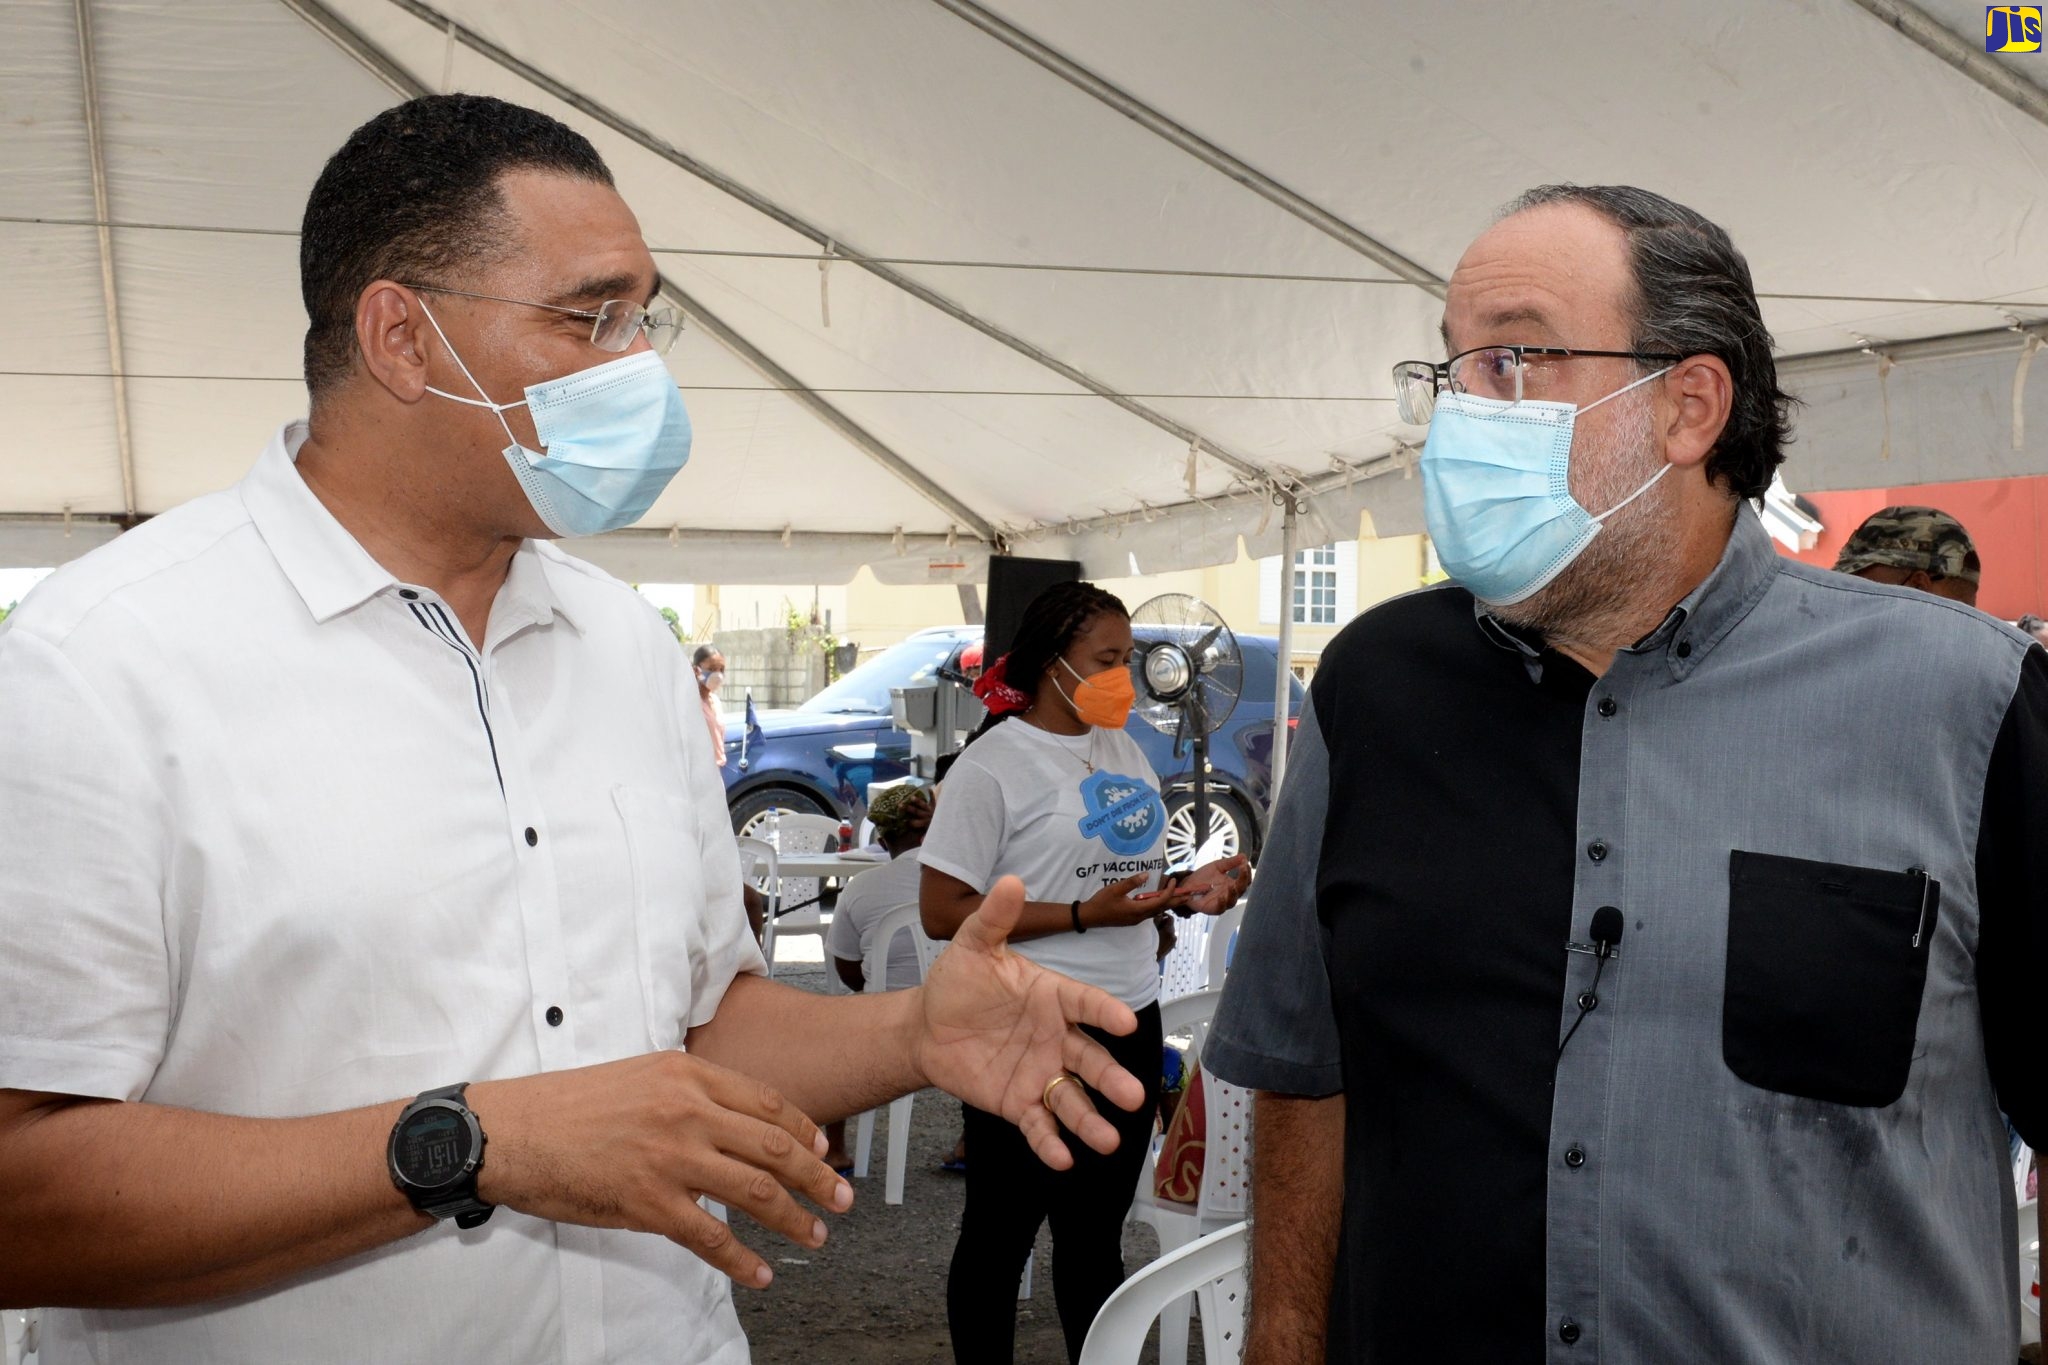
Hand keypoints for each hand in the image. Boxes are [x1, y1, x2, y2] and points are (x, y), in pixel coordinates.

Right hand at [469, 1051, 849, 1289]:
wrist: (511, 1130)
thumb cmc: (568, 1104)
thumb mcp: (640, 1075)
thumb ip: (689, 1092)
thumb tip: (731, 1120)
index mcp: (688, 1074)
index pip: (768, 1103)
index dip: (806, 1132)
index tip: (825, 1151)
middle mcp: (688, 1110)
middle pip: (776, 1147)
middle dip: (819, 1177)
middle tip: (843, 1198)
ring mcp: (671, 1156)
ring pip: (755, 1190)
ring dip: (794, 1217)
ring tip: (816, 1235)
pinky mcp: (648, 1202)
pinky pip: (710, 1237)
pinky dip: (742, 1259)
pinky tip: (760, 1272)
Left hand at [914, 876, 1148, 1168]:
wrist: (927, 1026)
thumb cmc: (958, 984)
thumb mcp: (973, 947)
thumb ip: (994, 919)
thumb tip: (1010, 881)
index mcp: (1052, 997)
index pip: (1086, 1004)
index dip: (1105, 1013)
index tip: (1125, 1022)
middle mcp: (1055, 1038)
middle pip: (1090, 1061)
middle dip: (1112, 1079)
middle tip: (1133, 1095)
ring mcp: (1040, 1073)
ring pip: (1072, 1099)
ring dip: (1091, 1120)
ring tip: (1108, 1139)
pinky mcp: (1018, 1102)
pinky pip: (1039, 1124)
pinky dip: (1051, 1142)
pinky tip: (1063, 1159)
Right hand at [1084, 871, 1196, 927]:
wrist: (1090, 917)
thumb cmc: (1102, 902)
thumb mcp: (1116, 889)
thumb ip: (1132, 882)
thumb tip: (1147, 875)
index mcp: (1138, 910)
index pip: (1160, 901)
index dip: (1170, 891)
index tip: (1174, 880)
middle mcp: (1141, 916)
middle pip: (1163, 908)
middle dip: (1176, 900)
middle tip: (1189, 894)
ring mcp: (1137, 919)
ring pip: (1158, 911)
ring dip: (1169, 903)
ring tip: (1179, 897)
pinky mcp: (1133, 918)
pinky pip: (1151, 911)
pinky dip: (1159, 905)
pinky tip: (1160, 900)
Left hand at [1180, 853, 1250, 914]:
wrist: (1187, 885)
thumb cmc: (1204, 877)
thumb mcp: (1217, 866)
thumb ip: (1230, 863)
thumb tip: (1244, 856)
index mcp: (1232, 884)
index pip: (1244, 880)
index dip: (1246, 873)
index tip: (1245, 864)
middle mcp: (1230, 894)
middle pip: (1241, 890)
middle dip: (1243, 880)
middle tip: (1242, 869)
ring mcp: (1222, 902)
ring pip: (1232, 900)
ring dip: (1233, 893)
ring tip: (1233, 885)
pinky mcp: (1213, 909)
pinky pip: (1220, 908)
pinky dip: (1222, 903)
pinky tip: (1222, 897)